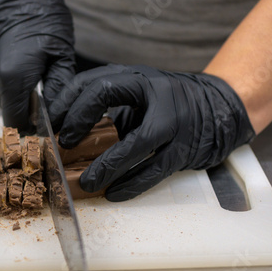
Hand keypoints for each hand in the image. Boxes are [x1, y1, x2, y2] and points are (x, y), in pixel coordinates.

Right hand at [0, 0, 74, 133]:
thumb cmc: (41, 17)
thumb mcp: (60, 55)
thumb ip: (57, 91)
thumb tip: (57, 116)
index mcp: (12, 79)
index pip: (17, 124)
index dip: (32, 129)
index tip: (45, 127)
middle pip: (10, 113)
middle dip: (27, 111)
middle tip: (45, 97)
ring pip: (3, 102)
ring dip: (19, 97)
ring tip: (34, 76)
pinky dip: (9, 86)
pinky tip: (21, 68)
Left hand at [52, 64, 254, 201]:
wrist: (219, 107)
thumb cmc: (169, 104)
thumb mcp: (139, 96)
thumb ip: (110, 107)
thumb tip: (68, 129)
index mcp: (137, 77)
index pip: (94, 81)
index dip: (70, 101)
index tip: (52, 121)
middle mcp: (155, 92)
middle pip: (107, 96)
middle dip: (79, 119)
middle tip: (61, 144)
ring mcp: (174, 121)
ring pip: (136, 143)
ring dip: (107, 165)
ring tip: (86, 182)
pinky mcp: (185, 149)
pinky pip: (155, 170)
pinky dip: (133, 184)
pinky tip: (114, 193)